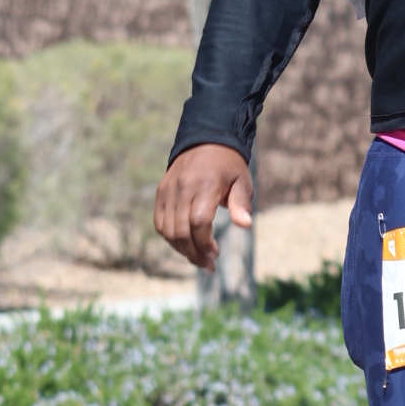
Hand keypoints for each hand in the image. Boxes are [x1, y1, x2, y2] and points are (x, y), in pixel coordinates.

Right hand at [154, 144, 253, 270]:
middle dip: (194, 253)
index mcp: (205, 185)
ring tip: (198, 258)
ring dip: (181, 250)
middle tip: (208, 265)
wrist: (206, 139)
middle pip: (181, 231)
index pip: (199, 222)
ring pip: (167, 230)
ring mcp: (169, 189)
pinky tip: (184, 245)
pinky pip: (159, 222)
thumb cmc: (228, 165)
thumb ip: (241, 204)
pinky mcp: (161, 192)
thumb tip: (245, 225)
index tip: (216, 254)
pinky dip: (170, 237)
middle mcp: (183, 187)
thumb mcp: (242, 181)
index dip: (205, 243)